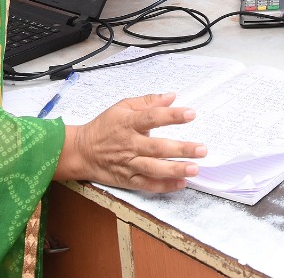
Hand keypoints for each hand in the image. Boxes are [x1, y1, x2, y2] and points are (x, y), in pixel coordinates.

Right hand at [54, 93, 204, 192]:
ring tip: (195, 169)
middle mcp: (130, 144)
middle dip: (181, 149)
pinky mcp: (128, 179)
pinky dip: (164, 186)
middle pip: (157, 147)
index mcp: (128, 123)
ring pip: (154, 169)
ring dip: (175, 170)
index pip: (153, 118)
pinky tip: (181, 184)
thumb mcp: (122, 107)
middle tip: (202, 149)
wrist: (82, 151)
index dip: (172, 116)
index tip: (191, 114)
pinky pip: (148, 185)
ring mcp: (129, 164)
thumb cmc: (104, 127)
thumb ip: (148, 101)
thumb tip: (171, 96)